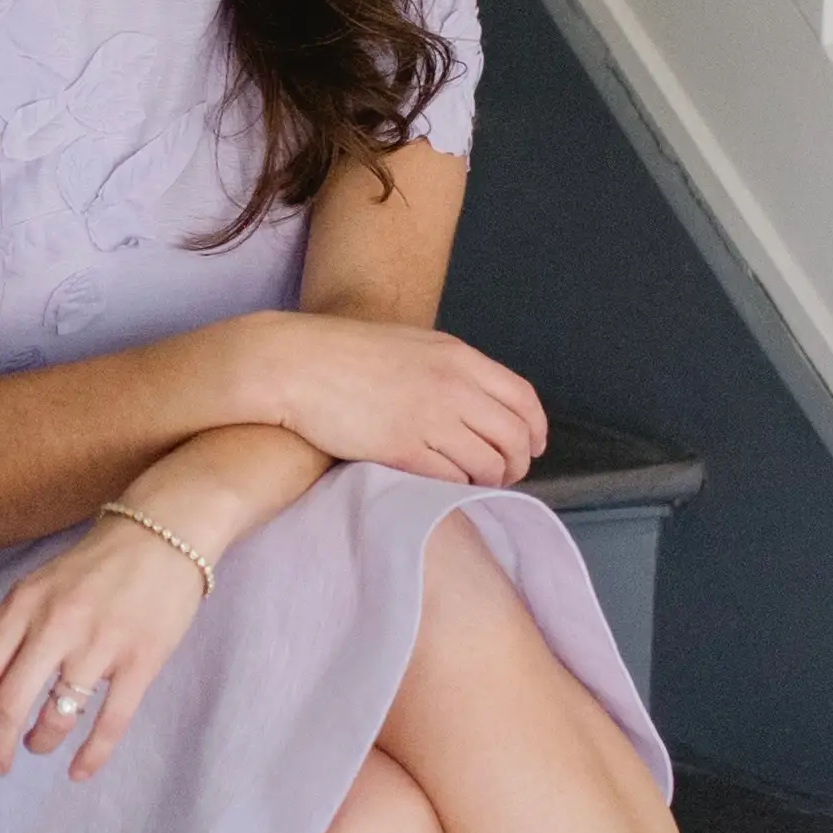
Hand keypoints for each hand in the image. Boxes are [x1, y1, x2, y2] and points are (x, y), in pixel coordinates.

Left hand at [0, 508, 207, 781]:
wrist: (164, 532)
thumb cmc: (97, 565)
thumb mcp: (40, 584)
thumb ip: (13, 631)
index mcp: (24, 604)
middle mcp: (55, 624)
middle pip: (9, 702)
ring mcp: (99, 643)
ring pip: (57, 716)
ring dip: (41, 741)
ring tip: (38, 745)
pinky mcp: (141, 659)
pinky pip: (110, 722)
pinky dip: (91, 755)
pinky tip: (79, 771)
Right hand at [268, 313, 546, 485]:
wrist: (296, 363)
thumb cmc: (345, 353)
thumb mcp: (411, 344)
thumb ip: (449, 369)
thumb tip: (477, 400)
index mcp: (457, 357)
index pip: (522, 398)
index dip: (536, 429)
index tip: (534, 446)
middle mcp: (452, 386)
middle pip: (513, 437)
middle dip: (517, 463)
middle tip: (507, 475)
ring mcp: (428, 419)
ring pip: (487, 464)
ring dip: (489, 480)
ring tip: (476, 484)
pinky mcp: (401, 449)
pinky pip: (450, 479)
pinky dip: (456, 488)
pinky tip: (446, 487)